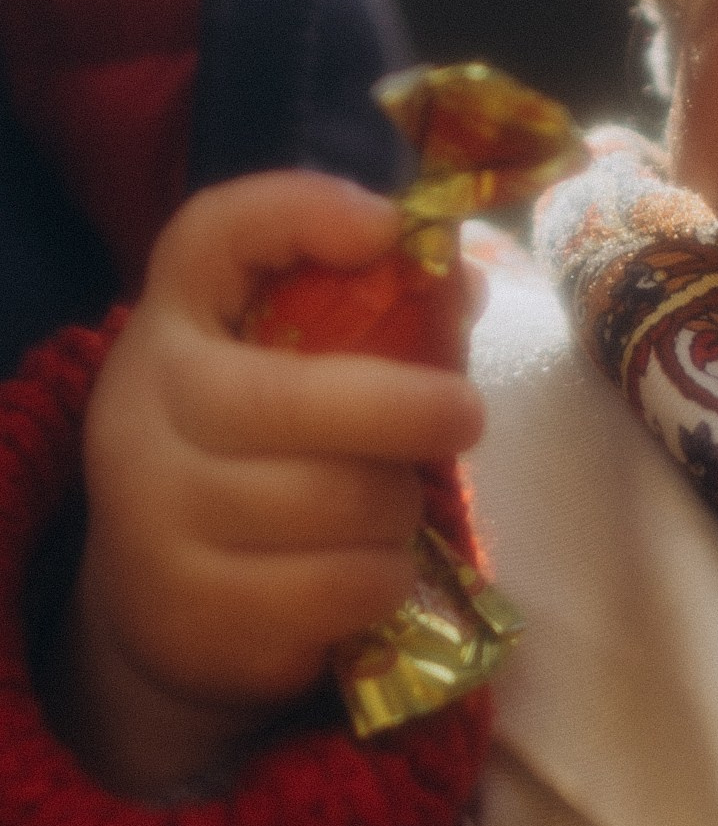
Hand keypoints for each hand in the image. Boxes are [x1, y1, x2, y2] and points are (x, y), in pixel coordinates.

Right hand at [68, 171, 484, 795]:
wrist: (155, 605)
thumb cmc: (255, 457)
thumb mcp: (285, 373)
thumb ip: (374, 320)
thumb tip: (461, 284)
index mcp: (171, 329)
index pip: (208, 236)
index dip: (298, 211)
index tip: (383, 226)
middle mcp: (143, 415)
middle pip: (290, 400)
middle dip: (406, 410)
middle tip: (465, 414)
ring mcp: (156, 520)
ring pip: (333, 504)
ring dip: (396, 508)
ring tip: (389, 509)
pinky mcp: (193, 614)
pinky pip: (339, 588)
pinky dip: (381, 579)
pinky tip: (365, 571)